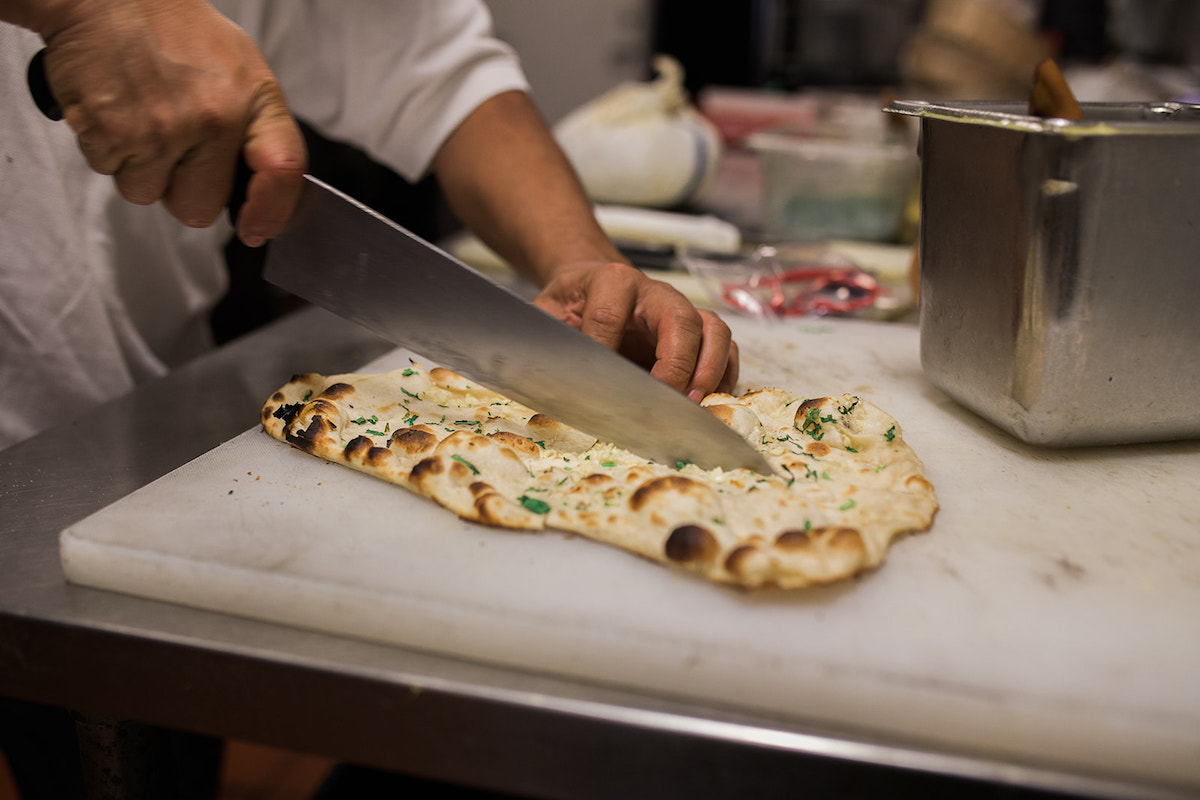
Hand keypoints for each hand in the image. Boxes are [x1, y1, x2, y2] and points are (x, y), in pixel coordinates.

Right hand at [31, 0, 305, 244]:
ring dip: (142, 170)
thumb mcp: (242, 70)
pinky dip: (109, 151)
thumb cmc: (177, 33)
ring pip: (149, 195)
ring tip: (143, 119)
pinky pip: (110, 173)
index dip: (271, 212)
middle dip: (183, 188)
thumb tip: (262, 199)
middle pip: (199, 209)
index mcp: (252, 100)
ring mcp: (159, 130)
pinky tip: (118, 111)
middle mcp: (211, 120)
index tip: (255, 229)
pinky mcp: (110, 133)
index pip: (282, 171)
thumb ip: (257, 131)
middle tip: (174, 144)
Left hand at [534, 261, 738, 400]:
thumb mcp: (546, 314)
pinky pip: (726, 348)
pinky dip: (724, 376)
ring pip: (714, 330)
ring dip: (709, 371)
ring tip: (694, 407)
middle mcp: (655, 293)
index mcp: (612, 281)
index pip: (611, 315)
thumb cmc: (572, 304)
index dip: (604, 350)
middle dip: (677, 364)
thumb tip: (544, 376)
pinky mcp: (699, 331)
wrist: (592, 286)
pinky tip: (709, 402)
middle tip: (668, 402)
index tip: (597, 385)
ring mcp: (682, 310)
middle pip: (681, 320)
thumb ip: (544, 337)